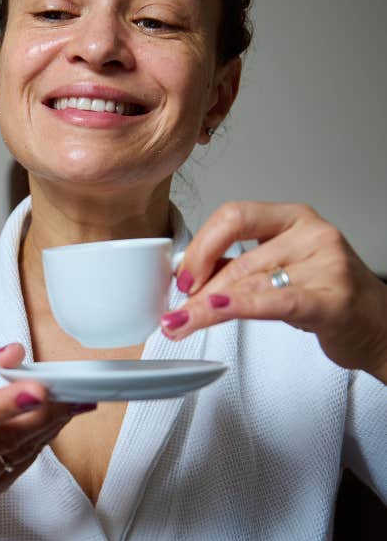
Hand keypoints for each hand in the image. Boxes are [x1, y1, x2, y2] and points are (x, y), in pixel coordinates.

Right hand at [0, 343, 94, 521]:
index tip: (36, 389)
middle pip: (3, 437)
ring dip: (50, 423)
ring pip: (20, 451)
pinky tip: (55, 419)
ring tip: (72, 400)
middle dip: (42, 412)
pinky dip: (43, 438)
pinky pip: (24, 462)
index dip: (4, 403)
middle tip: (68, 390)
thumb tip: (11, 352)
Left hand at [161, 201, 386, 381]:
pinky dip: (242, 306)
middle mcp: (311, 234)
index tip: (183, 278)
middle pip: (239, 260)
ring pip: (252, 284)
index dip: (201, 247)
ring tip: (182, 324)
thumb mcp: (278, 268)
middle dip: (200, 292)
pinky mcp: (333, 300)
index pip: (233, 217)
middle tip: (174, 315)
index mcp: (291, 218)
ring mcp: (326, 264)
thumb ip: (236, 267)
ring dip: (208, 308)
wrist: (377, 324)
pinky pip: (278, 301)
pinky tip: (216, 309)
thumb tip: (185, 276)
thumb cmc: (324, 293)